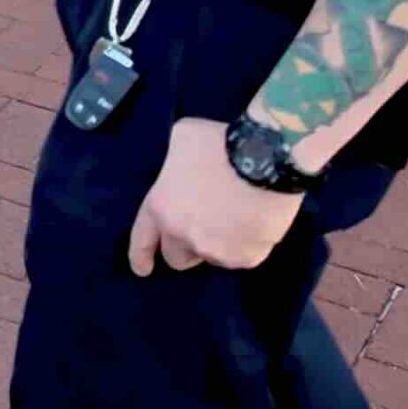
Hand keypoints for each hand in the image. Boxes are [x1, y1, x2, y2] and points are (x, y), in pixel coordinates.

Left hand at [127, 118, 303, 275]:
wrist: (267, 160)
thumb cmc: (219, 144)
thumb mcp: (183, 139)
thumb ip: (175, 163)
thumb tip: (181, 169)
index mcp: (161, 208)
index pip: (142, 240)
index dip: (140, 256)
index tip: (142, 268)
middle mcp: (184, 236)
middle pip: (177, 258)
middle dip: (184, 249)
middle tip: (200, 229)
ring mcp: (216, 251)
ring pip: (211, 257)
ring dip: (215, 244)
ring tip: (232, 218)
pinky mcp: (247, 258)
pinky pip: (241, 256)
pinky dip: (243, 245)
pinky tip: (252, 224)